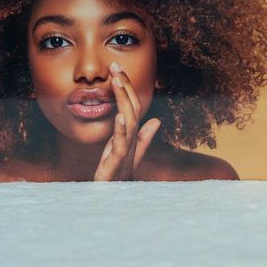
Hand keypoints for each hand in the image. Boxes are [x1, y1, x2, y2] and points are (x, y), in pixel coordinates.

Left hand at [93, 62, 160, 180]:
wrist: (111, 200)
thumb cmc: (118, 176)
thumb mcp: (129, 154)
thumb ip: (143, 138)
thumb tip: (156, 120)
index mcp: (133, 136)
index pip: (133, 107)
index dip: (127, 88)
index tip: (119, 69)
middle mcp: (131, 141)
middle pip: (131, 109)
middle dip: (125, 87)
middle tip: (116, 67)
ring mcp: (125, 152)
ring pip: (128, 122)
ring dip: (122, 101)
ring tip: (116, 82)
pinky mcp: (115, 164)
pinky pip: (120, 146)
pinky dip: (120, 130)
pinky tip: (118, 117)